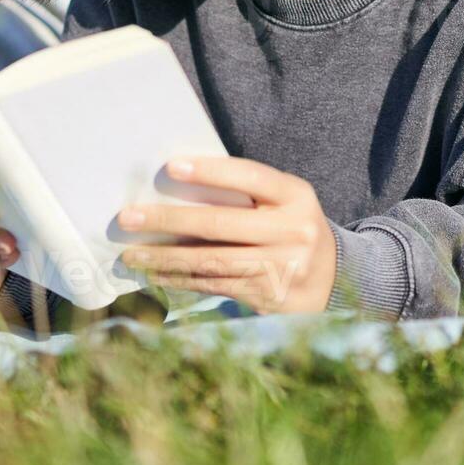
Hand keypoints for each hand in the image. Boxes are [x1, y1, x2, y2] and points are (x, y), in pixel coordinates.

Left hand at [118, 157, 336, 313]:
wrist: (335, 279)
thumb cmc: (293, 226)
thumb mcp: (283, 201)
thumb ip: (246, 192)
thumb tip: (178, 185)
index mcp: (296, 196)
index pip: (249, 177)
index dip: (209, 172)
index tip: (169, 167)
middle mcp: (293, 231)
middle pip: (220, 224)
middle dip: (168, 221)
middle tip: (128, 218)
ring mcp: (281, 268)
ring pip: (211, 262)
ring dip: (165, 258)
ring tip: (132, 253)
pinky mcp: (267, 297)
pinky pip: (215, 286)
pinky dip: (181, 280)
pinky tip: (156, 275)